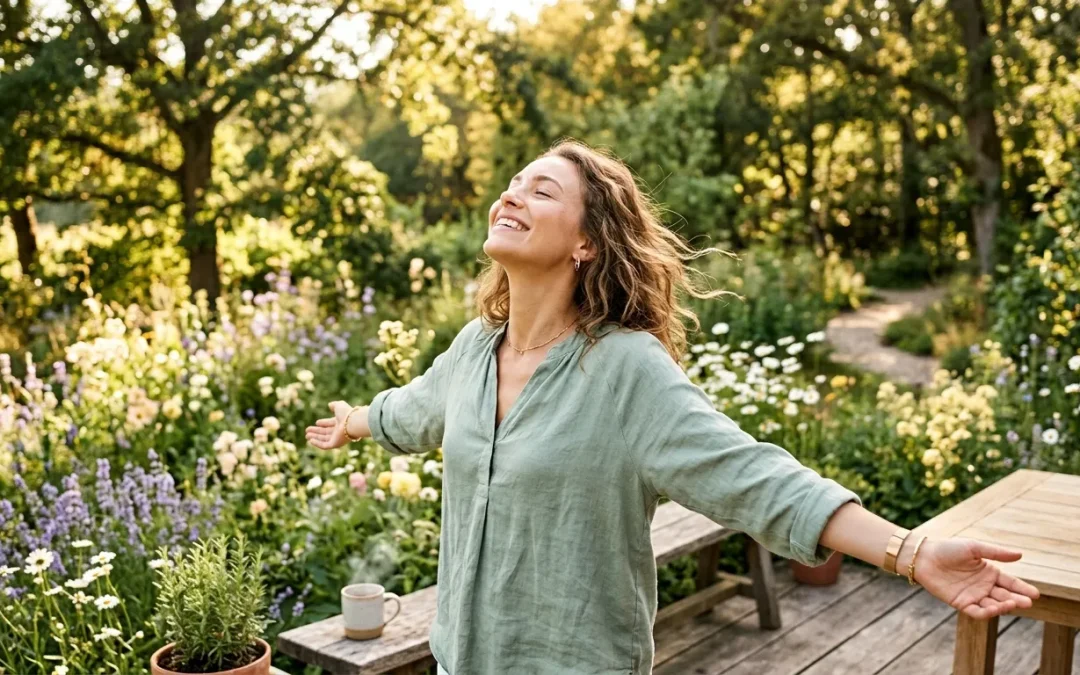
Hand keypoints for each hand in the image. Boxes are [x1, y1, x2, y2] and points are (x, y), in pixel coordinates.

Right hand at [305, 401, 352, 449]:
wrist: (352, 423)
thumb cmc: (346, 413)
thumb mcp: (339, 406)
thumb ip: (334, 405)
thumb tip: (330, 404)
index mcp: (340, 422)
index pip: (330, 424)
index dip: (323, 423)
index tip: (317, 422)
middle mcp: (339, 431)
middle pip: (326, 432)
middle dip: (316, 432)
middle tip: (307, 431)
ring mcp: (337, 439)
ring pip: (324, 439)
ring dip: (315, 437)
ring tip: (306, 435)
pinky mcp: (335, 444)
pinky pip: (324, 445)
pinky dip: (317, 443)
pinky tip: (310, 440)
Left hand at [915, 537, 1039, 619]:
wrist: (923, 557)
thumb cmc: (948, 549)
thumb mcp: (974, 548)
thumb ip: (996, 553)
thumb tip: (1020, 555)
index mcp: (989, 572)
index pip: (1011, 583)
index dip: (1023, 589)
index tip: (1035, 594)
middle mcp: (984, 586)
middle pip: (1005, 596)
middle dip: (1017, 600)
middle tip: (1028, 602)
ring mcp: (973, 595)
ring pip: (993, 605)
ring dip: (1003, 606)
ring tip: (1011, 603)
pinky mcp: (961, 603)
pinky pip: (977, 612)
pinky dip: (987, 612)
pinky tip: (994, 608)